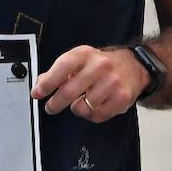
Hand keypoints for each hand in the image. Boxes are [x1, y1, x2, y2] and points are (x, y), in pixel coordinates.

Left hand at [30, 46, 148, 123]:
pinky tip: (93, 106)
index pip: (63, 67)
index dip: (47, 82)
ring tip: (79, 102)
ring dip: (76, 108)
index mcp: (86, 54)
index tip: (37, 93)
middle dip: (55, 103)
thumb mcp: (79, 59)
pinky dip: (90, 114)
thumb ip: (59, 71)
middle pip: (69, 91)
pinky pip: (96, 116)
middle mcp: (100, 66)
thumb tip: (40, 84)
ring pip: (81, 107)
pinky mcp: (121, 99)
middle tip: (50, 107)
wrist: (134, 67)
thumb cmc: (101, 64)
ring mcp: (112, 83)